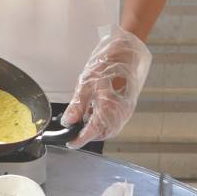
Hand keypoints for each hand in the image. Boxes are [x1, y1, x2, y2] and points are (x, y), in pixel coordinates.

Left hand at [61, 28, 151, 148]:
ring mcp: (126, 111)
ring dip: (97, 128)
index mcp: (109, 108)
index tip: (71, 143)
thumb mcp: (85, 84)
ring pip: (109, 128)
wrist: (126, 52)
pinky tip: (95, 111)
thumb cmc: (107, 64)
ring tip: (84, 119)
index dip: (80, 140)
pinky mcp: (127, 106)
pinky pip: (115, 120)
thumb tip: (68, 121)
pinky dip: (104, 120)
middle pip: (102, 133)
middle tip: (75, 130)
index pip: (92, 132)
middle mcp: (120, 113)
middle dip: (89, 135)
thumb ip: (77, 106)